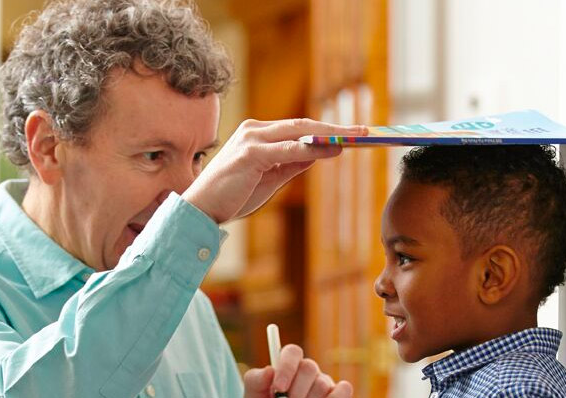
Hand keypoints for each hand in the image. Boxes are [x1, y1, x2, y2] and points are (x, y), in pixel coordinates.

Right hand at [183, 118, 365, 222]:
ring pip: (299, 132)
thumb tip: (319, 153)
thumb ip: (291, 164)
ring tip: (355, 137)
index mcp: (258, 135)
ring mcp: (251, 139)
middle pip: (303, 124)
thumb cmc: (232, 195)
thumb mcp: (269, 179)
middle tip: (364, 131)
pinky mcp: (250, 154)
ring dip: (329, 135)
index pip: (299, 127)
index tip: (352, 133)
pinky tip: (331, 150)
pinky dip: (311, 149)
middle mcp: (255, 130)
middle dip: (335, 127)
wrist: (201, 210)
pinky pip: (288, 149)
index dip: (327, 129)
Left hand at [243, 344, 352, 397]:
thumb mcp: (254, 395)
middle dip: (296, 390)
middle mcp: (308, 371)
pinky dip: (335, 397)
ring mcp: (324, 383)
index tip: (279, 388)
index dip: (286, 368)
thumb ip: (256, 381)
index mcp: (288, 364)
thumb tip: (269, 370)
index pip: (292, 352)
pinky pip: (343, 390)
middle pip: (309, 367)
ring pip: (322, 383)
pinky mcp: (338, 395)